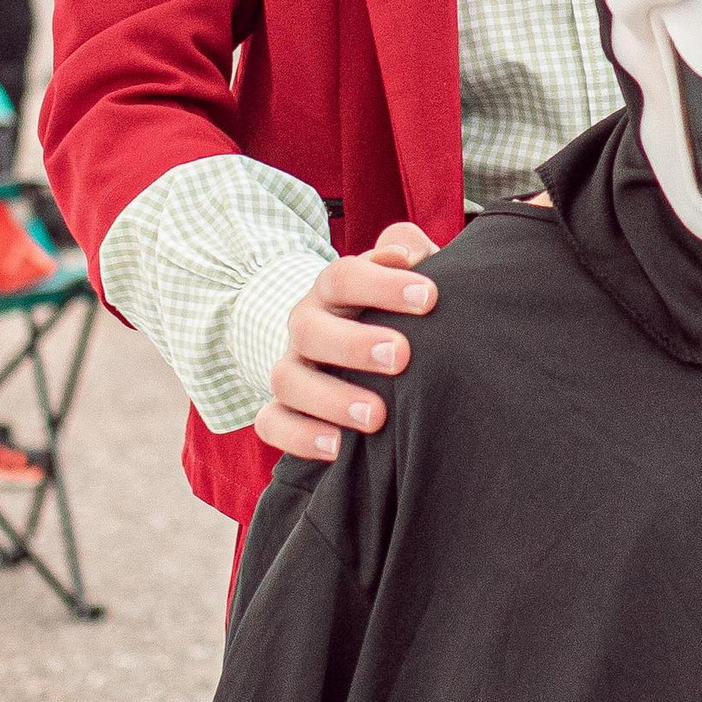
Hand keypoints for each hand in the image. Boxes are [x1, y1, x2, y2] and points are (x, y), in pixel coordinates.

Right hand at [255, 222, 440, 460]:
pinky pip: (272, 424)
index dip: (383, 285)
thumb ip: (410, 253)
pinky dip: (299, 437)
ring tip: (377, 417)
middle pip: (310, 329)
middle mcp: (306, 325)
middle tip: (400, 356)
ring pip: (287, 379)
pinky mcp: (283, 409)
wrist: (348, 342)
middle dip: (354, 344)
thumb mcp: (404, 278)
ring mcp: (291, 368)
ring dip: (331, 399)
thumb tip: (406, 252)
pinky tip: (337, 449)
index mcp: (333, 289)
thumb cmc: (391, 310)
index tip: (429, 298)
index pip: (345, 276)